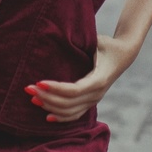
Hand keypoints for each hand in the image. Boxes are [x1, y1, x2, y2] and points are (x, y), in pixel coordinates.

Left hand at [24, 36, 139, 122]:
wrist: (123, 55)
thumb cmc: (107, 45)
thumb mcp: (97, 41)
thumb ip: (82, 41)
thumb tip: (60, 34)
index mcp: (99, 79)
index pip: (74, 90)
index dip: (55, 89)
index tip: (39, 82)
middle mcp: (97, 93)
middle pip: (68, 103)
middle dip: (46, 97)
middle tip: (28, 88)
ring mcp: (94, 100)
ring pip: (69, 111)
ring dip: (49, 106)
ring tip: (32, 98)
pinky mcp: (90, 102)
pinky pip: (74, 115)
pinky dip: (60, 117)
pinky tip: (46, 116)